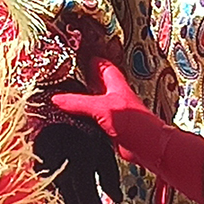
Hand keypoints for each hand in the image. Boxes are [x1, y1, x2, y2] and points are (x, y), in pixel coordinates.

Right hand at [52, 60, 203, 203]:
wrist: (147, 147)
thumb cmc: (134, 122)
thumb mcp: (102, 108)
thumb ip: (78, 103)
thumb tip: (56, 98)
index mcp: (115, 84)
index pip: (102, 66)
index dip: (90, 60)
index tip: (75, 57)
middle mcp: (114, 95)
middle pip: (96, 83)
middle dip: (82, 80)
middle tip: (63, 76)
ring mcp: (112, 111)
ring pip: (93, 101)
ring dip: (80, 100)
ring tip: (61, 96)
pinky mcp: (109, 127)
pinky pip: (92, 119)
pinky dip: (82, 118)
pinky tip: (70, 119)